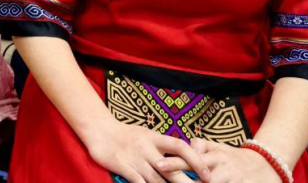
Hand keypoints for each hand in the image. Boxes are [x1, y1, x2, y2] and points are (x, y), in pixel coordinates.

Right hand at [84, 120, 210, 182]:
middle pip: (172, 168)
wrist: (99, 130)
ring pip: (157, 179)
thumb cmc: (126, 134)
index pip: (181, 146)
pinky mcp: (123, 167)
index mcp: (155, 138)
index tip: (208, 175)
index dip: (196, 160)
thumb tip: (184, 158)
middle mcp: (147, 148)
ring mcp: (136, 158)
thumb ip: (163, 146)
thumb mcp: (146, 135)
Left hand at [157, 139, 279, 182]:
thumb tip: (187, 144)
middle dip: (183, 180)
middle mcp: (223, 168)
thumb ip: (202, 145)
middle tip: (164, 178)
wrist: (267, 167)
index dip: (175, 163)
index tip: (159, 164)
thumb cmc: (235, 158)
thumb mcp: (219, 148)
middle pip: (200, 177)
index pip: (191, 158)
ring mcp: (234, 180)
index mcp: (215, 156)